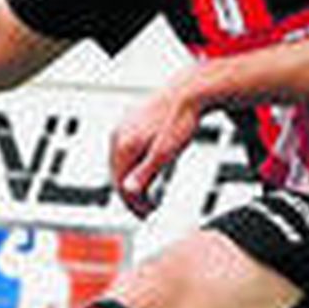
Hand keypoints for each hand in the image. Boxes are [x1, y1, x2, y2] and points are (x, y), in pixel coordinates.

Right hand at [109, 82, 200, 218]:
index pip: (121, 185)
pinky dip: (134, 166)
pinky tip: (147, 170)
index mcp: (124, 144)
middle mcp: (119, 135)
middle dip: (132, 196)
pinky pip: (126, 151)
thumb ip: (145, 173)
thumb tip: (127, 191)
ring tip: (149, 194)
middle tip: (148, 210)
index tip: (147, 216)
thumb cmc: (182, 120)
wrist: (190, 91)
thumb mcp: (166, 153)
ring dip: (133, 181)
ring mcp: (123, 126)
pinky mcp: (131, 121)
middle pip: (118, 175)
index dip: (134, 205)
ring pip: (121, 163)